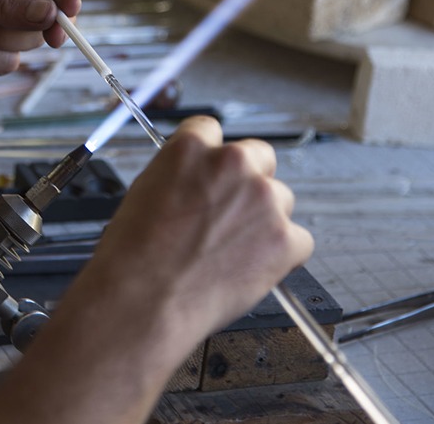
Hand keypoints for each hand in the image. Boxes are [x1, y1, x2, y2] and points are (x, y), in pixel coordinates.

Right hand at [82, 117, 313, 351]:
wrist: (145, 302)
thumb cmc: (134, 256)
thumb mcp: (145, 192)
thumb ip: (182, 176)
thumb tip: (198, 182)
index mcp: (192, 148)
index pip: (214, 131)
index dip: (213, 158)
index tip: (214, 174)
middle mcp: (233, 164)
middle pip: (259, 157)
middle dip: (249, 183)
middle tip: (229, 216)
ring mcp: (264, 200)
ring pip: (281, 200)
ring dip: (264, 221)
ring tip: (232, 252)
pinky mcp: (285, 239)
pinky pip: (299, 241)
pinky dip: (282, 256)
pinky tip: (251, 269)